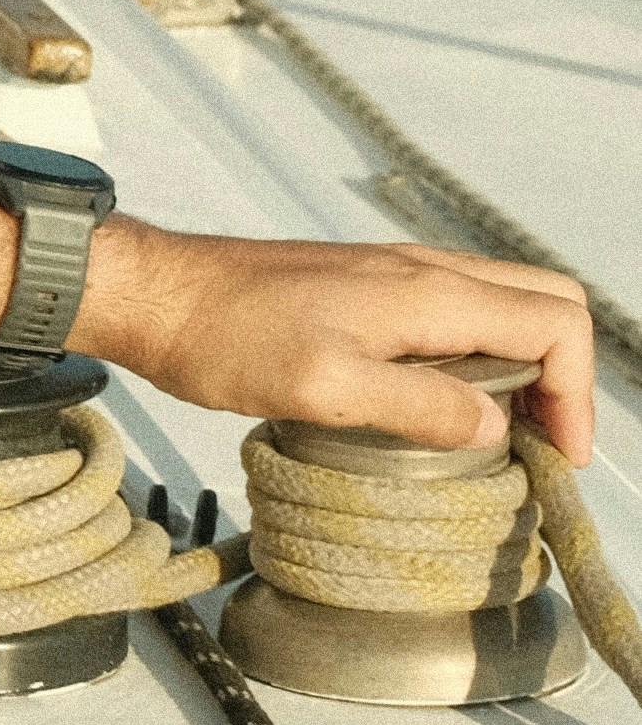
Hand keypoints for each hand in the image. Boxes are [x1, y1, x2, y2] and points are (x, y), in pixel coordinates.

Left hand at [75, 219, 601, 463]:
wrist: (149, 292)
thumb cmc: (222, 336)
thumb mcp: (326, 387)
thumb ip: (419, 405)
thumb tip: (496, 425)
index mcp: (425, 290)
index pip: (554, 320)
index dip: (575, 391)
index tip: (556, 453)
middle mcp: (419, 271)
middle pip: (542, 301)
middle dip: (563, 374)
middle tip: (543, 442)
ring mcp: (391, 274)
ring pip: (499, 305)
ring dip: (522, 365)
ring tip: (501, 434)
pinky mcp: (362, 288)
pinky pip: (451, 312)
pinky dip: (476, 354)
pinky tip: (444, 402)